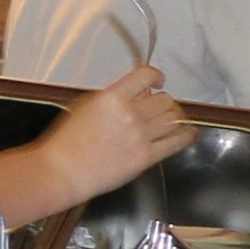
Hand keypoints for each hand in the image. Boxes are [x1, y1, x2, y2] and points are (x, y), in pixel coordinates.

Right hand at [45, 65, 191, 209]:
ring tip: (170, 120)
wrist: (63, 171)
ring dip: (174, 117)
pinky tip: (186, 133)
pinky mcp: (147, 157)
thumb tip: (137, 93)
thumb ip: (112, 98)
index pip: (146, 76)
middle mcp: (129, 114)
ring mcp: (140, 136)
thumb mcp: (84, 108)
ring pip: (174, 118)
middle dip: (163, 102)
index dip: (156, 77)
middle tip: (158, 108)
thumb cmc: (66, 143)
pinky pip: (178, 141)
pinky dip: (186, 135)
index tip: (157, 82)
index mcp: (111, 99)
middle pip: (164, 99)